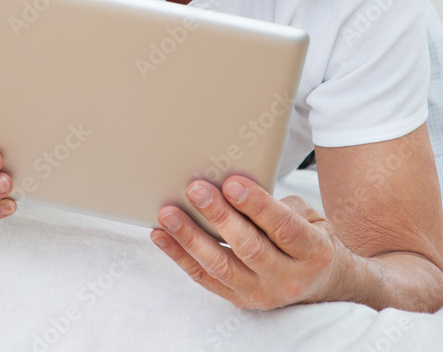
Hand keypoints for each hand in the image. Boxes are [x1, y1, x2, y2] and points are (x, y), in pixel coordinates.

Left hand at [151, 176, 347, 308]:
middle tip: (195, 189)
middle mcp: (289, 278)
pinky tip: (161, 236)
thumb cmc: (309, 236)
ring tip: (169, 214)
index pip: (284, 227)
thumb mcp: (307, 215)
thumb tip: (234, 184)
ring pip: (221, 266)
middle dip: (219, 216)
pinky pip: (205, 278)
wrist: (321, 282)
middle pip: (249, 247)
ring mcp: (263, 294)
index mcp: (313, 252)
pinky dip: (180, 256)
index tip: (232, 182)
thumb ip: (277, 203)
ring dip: (191, 238)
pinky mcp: (240, 300)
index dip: (257, 205)